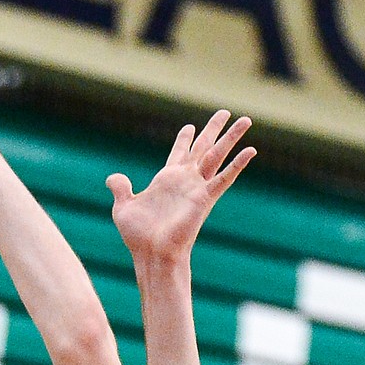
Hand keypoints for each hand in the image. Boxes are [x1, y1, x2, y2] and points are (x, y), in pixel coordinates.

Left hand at [107, 110, 254, 263]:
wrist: (152, 253)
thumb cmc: (138, 237)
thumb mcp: (123, 208)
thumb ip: (120, 189)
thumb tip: (112, 178)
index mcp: (166, 180)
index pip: (179, 153)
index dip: (184, 140)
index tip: (190, 127)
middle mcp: (184, 180)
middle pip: (202, 147)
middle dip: (213, 129)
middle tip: (225, 111)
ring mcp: (196, 188)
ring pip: (217, 155)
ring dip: (231, 137)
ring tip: (246, 119)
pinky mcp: (205, 198)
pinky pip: (224, 178)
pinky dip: (238, 164)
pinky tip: (251, 150)